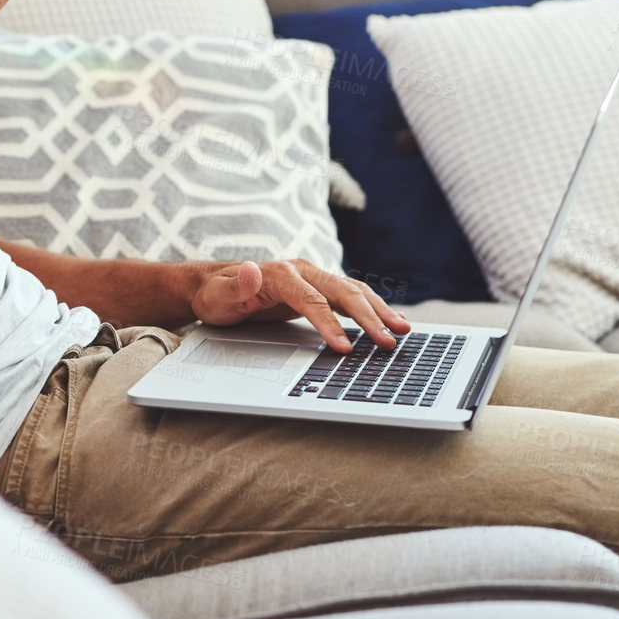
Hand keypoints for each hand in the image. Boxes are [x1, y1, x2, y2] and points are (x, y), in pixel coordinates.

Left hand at [190, 258, 410, 351]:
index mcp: (282, 273)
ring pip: (353, 291)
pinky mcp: (318, 288)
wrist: (215, 285)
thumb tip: (249, 269)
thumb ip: (236, 285)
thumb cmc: (217, 294)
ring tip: (403, 329)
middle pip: (343, 292)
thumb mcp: (219, 294)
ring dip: (378, 310)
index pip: (313, 300)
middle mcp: (303, 270)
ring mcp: (313, 277)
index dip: (330, 324)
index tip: (345, 349)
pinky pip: (349, 296)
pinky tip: (387, 320)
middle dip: (369, 317)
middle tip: (390, 341)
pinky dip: (371, 307)